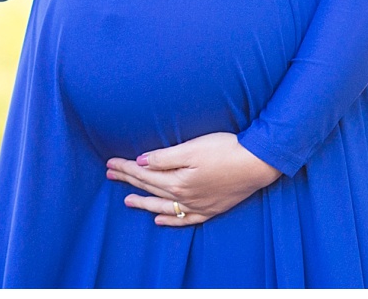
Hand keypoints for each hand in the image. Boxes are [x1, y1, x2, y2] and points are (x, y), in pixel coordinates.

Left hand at [105, 132, 281, 225]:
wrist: (257, 164)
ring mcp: (198, 205)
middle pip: (150, 188)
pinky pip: (185, 219)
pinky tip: (160, 219)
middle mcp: (184, 197)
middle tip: (110, 175)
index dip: (125, 167)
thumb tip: (140, 162)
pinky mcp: (211, 209)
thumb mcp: (191, 148)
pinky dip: (170, 219)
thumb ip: (164, 158)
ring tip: (127, 200)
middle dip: (128, 180)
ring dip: (144, 203)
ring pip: (163, 206)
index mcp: (177, 180)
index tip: (110, 163)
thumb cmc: (225, 150)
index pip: (143, 173)